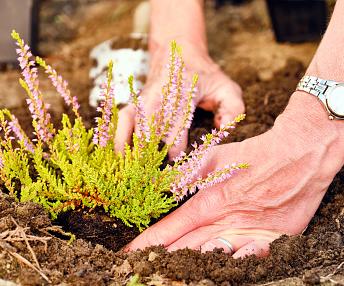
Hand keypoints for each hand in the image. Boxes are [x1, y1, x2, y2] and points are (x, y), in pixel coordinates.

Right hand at [113, 40, 244, 158]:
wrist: (178, 51)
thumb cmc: (204, 76)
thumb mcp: (226, 87)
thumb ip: (232, 107)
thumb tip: (223, 128)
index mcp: (182, 91)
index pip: (175, 121)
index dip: (175, 145)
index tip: (178, 164)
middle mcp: (158, 95)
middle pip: (147, 124)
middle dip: (146, 151)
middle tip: (148, 176)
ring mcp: (143, 99)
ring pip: (128, 122)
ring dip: (124, 145)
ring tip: (123, 169)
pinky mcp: (133, 104)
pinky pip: (118, 121)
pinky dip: (112, 137)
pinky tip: (110, 156)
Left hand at [125, 94, 343, 257]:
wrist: (301, 152)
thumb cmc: (252, 152)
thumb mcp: (212, 157)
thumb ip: (184, 173)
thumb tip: (157, 184)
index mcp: (209, 202)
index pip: (169, 229)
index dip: (146, 244)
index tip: (126, 255)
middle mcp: (227, 222)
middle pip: (187, 249)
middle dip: (162, 261)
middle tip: (143, 270)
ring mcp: (252, 234)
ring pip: (216, 258)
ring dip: (193, 268)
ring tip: (171, 276)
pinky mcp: (276, 239)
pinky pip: (251, 261)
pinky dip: (234, 269)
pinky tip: (220, 275)